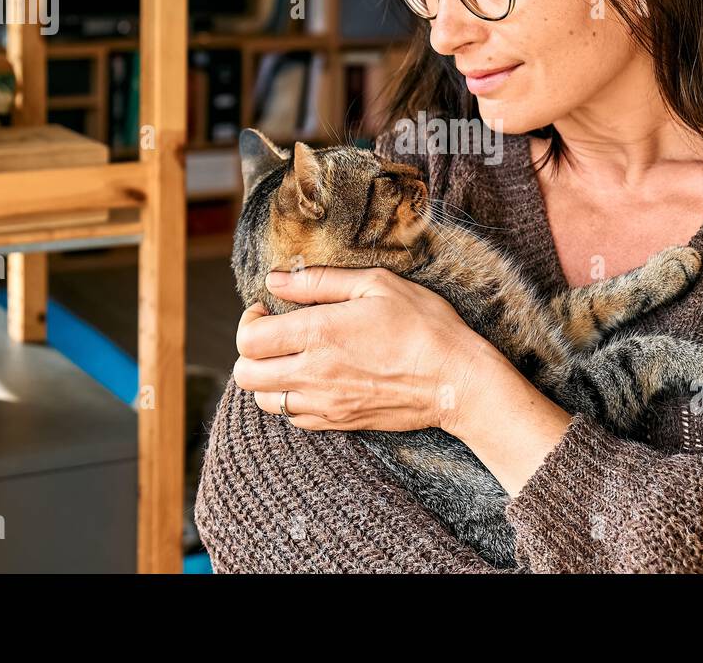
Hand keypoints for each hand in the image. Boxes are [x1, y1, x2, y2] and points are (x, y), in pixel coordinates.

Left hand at [232, 266, 499, 432]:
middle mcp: (314, 373)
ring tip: (292, 358)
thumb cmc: (423, 325)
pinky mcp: (339, 423)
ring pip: (265, 400)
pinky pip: (293, 418)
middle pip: (247, 374)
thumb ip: (320, 281)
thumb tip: (276, 279)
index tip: (267, 309)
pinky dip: (291, 400)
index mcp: (319, 333)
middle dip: (251, 351)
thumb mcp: (377, 285)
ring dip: (268, 378)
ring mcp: (325, 403)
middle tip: (274, 334)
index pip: (250, 339)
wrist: (455, 380)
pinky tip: (313, 380)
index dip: (249, 320)